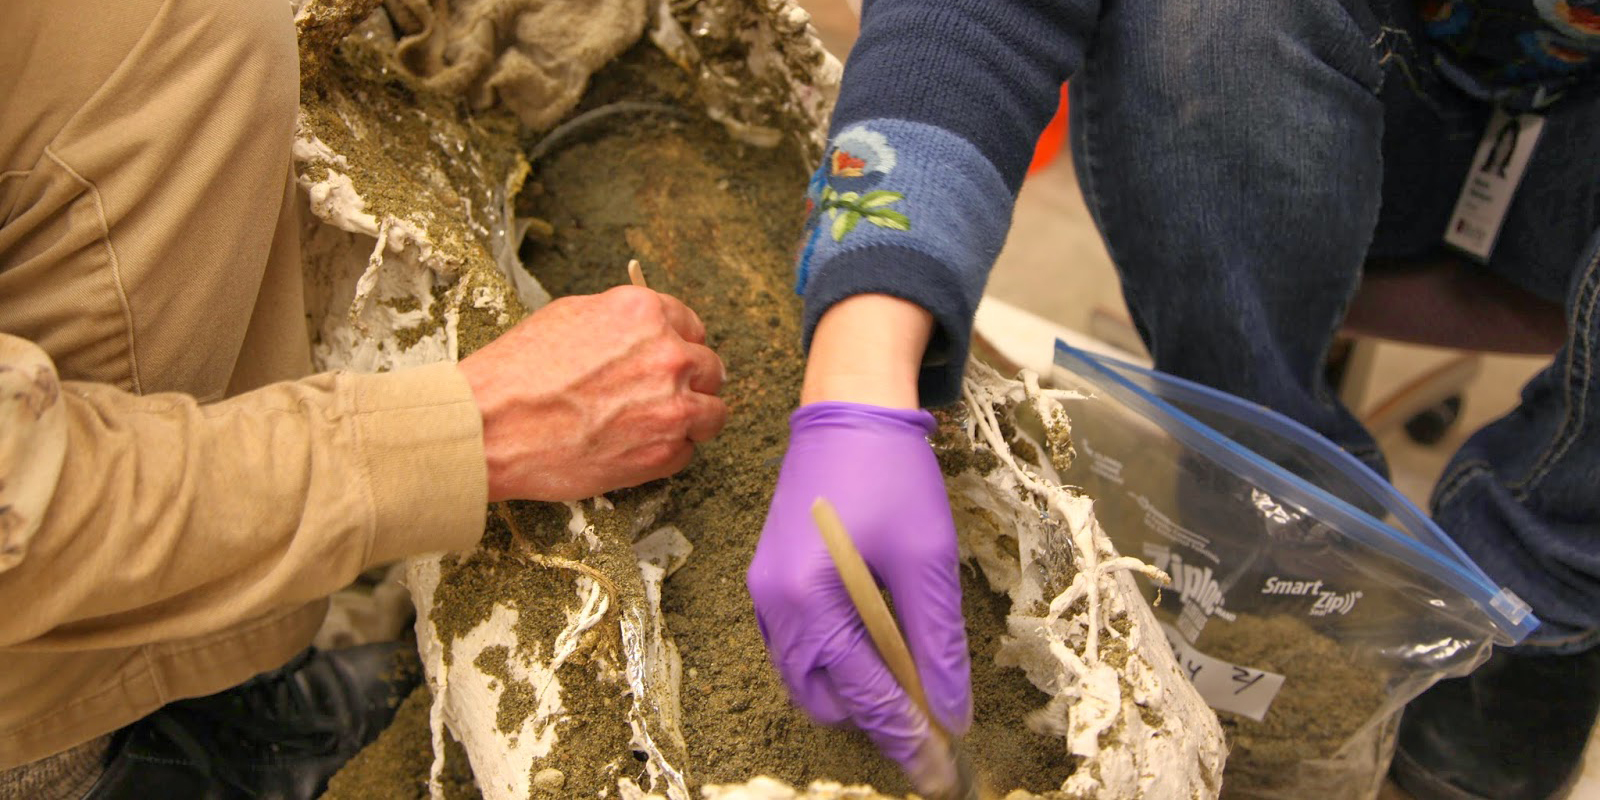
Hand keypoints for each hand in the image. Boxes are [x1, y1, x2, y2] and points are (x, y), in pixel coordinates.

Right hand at [457, 286, 726, 500]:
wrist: (489, 426)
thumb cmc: (518, 372)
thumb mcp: (571, 317)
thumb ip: (623, 324)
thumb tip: (648, 333)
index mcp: (645, 313)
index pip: (692, 326)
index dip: (680, 345)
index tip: (671, 360)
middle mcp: (668, 355)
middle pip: (710, 368)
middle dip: (690, 382)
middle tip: (663, 397)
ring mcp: (672, 406)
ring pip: (712, 413)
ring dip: (691, 419)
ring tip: (657, 426)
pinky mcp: (664, 452)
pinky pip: (687, 451)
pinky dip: (667, 452)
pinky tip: (632, 448)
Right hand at [747, 401, 969, 792]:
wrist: (848, 408)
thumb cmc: (891, 473)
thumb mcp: (928, 558)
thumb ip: (937, 642)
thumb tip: (951, 713)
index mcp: (806, 599)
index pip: (863, 694)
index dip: (908, 736)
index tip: (945, 770)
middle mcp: (772, 605)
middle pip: (824, 701)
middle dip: (877, 719)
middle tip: (934, 724)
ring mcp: (764, 595)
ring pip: (807, 681)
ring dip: (856, 695)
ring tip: (912, 686)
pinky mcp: (771, 582)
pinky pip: (799, 650)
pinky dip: (838, 665)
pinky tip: (881, 648)